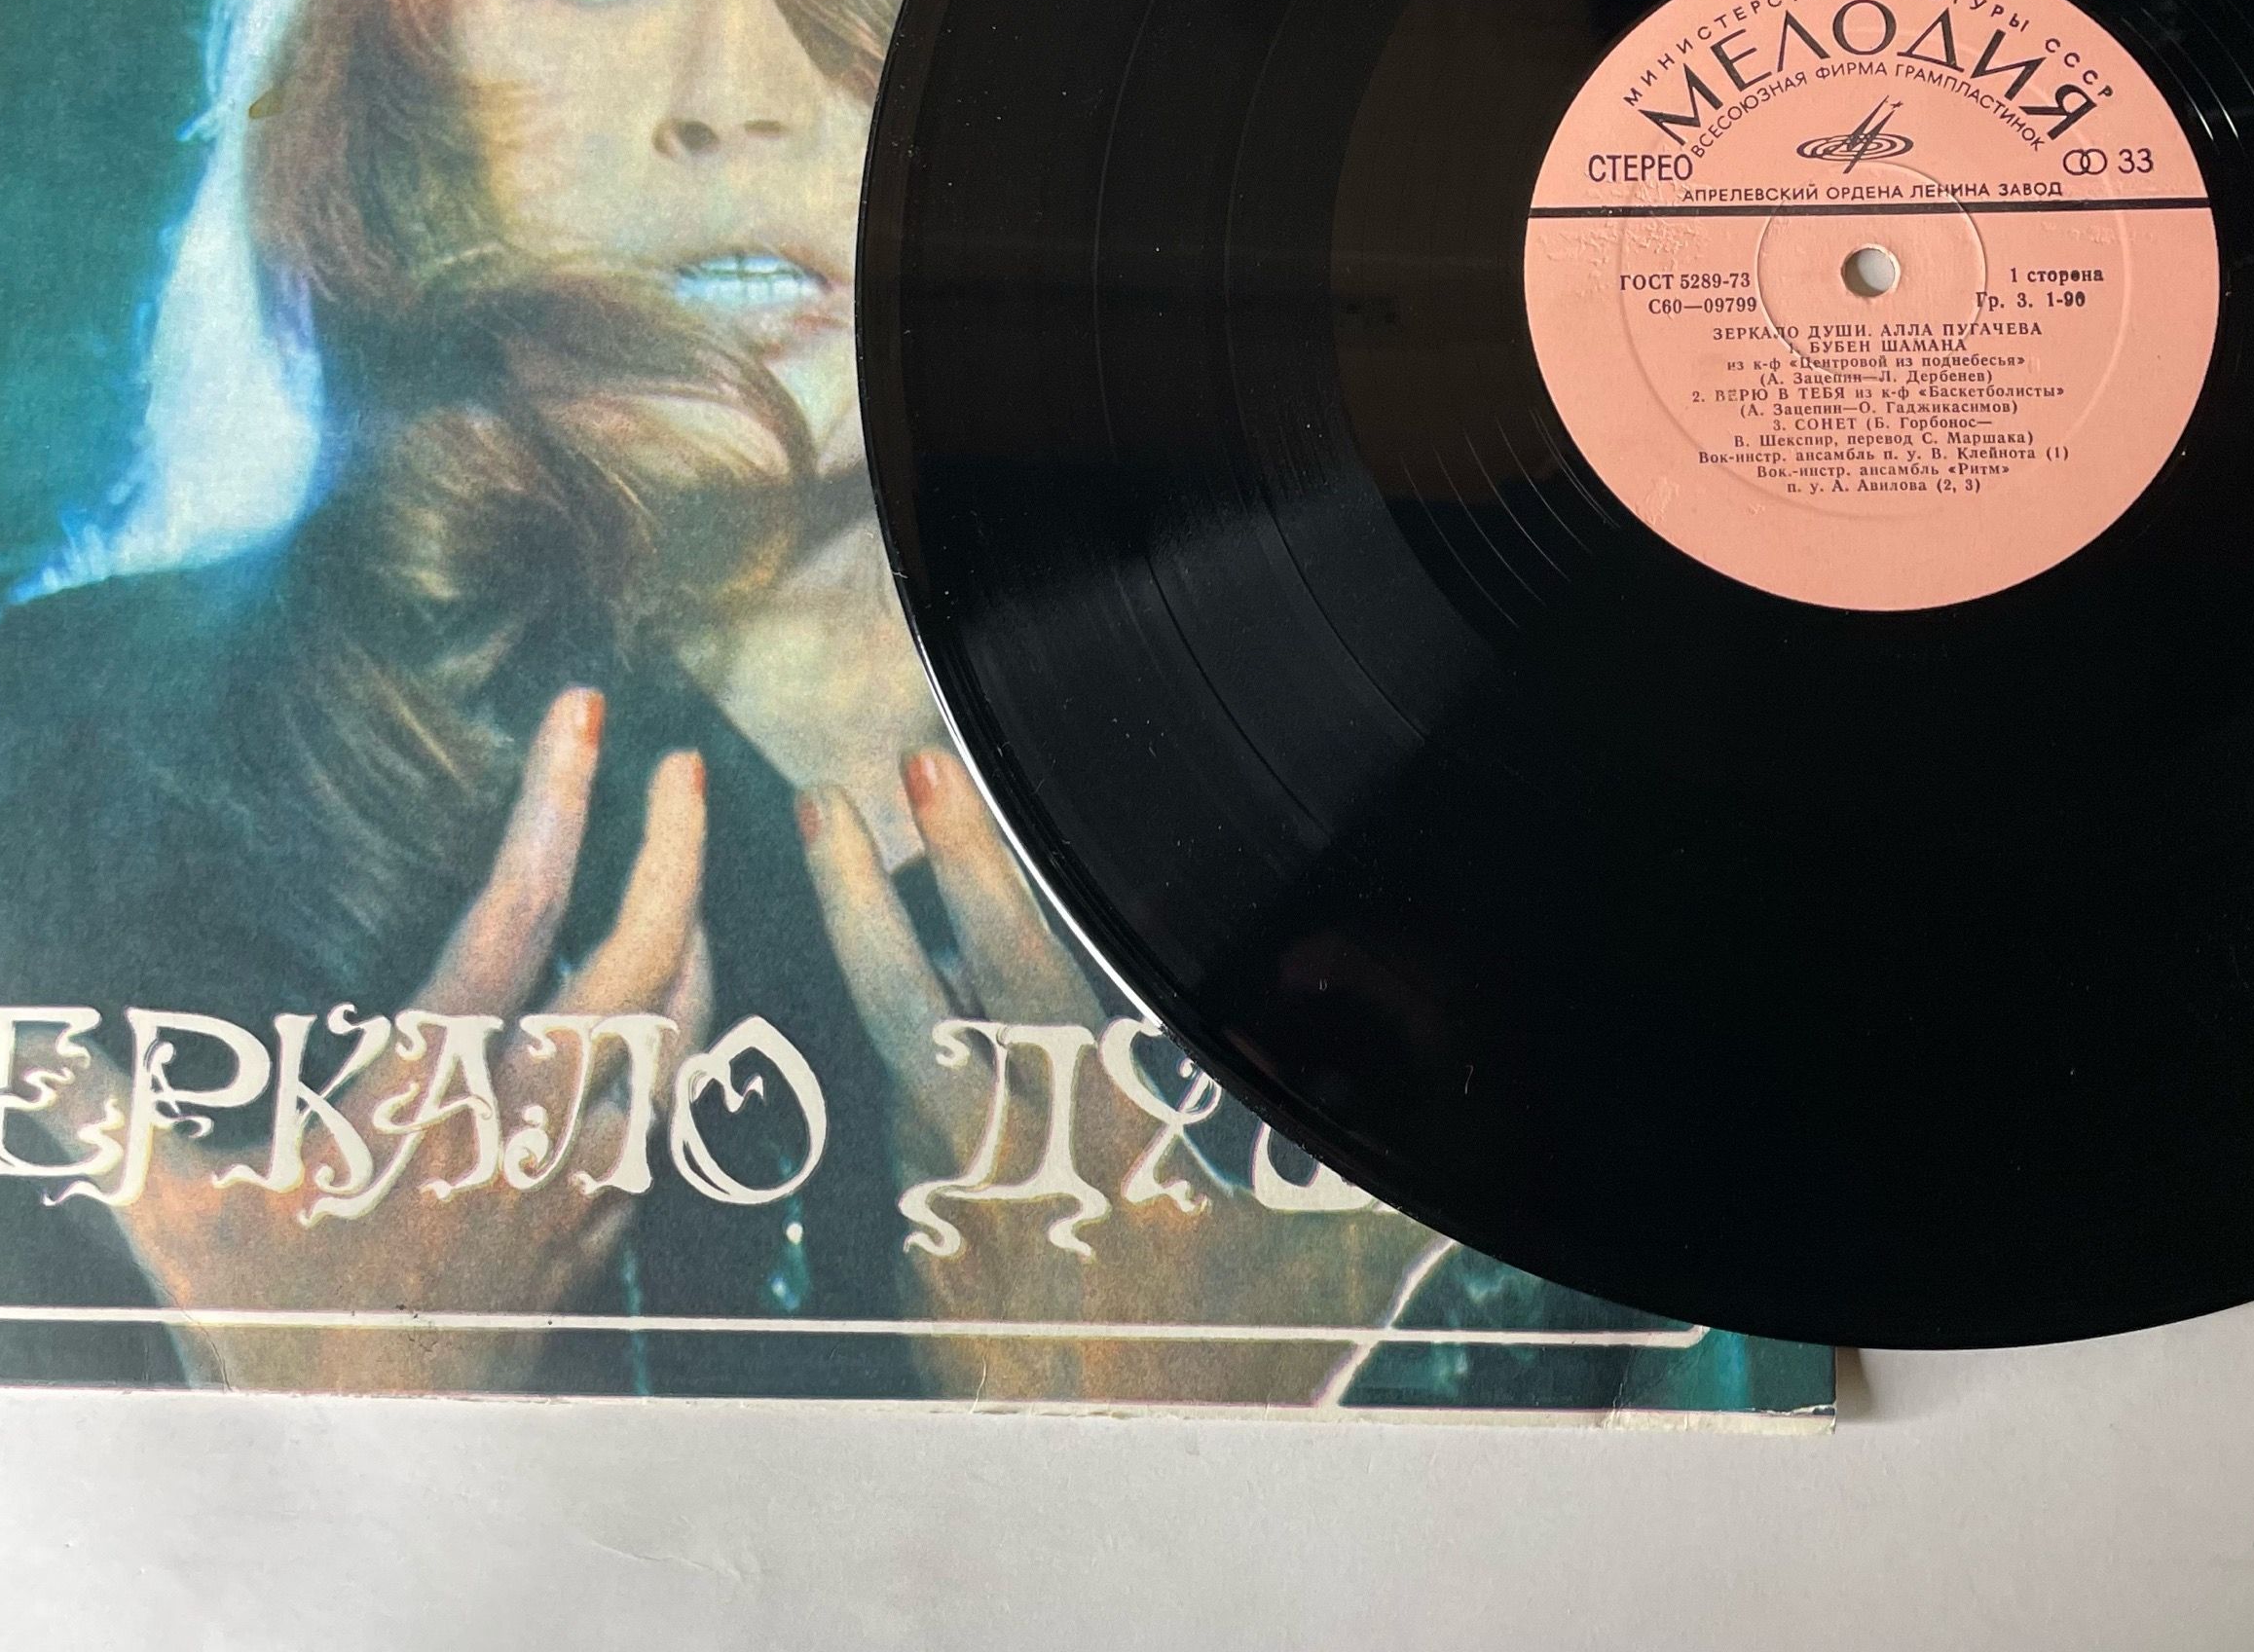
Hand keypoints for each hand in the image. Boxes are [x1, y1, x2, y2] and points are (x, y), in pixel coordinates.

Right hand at [50, 688, 712, 1391]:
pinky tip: (677, 1013)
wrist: (375, 1460)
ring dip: (699, 933)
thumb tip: (6, 1045)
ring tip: (693, 870)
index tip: (587, 711)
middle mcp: (530, 1106)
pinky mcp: (604, 1216)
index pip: (518, 906)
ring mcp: (582, 1161)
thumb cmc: (272, 1330)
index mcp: (435, 1078)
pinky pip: (673, 1105)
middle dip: (676, 841)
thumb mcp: (169, 1213)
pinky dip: (688, 1039)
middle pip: (644, 947)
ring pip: (682, 1022)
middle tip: (684, 762)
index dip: (557, 796)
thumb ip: (100, 1113)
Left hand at [798, 751, 1437, 1404]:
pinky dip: (896, 1048)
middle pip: (910, 997)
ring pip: (890, 1051)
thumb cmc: (1254, 1352)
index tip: (930, 773)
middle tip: (836, 794)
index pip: (1019, 964)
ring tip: (827, 841)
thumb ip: (1385, 1115)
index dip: (969, 863)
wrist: (1144, 1480)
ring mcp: (953, 1200)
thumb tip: (1426, 998)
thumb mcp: (1345, 1236)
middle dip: (869, 885)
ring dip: (860, 945)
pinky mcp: (923, 1246)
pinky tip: (900, 985)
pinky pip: (902, 1123)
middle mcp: (1009, 1152)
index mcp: (1104, 1126)